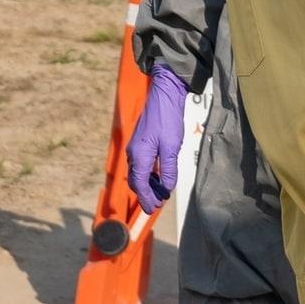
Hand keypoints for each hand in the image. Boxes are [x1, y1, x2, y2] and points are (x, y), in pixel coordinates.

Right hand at [126, 65, 187, 213]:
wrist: (164, 96)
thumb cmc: (167, 119)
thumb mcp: (171, 146)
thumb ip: (168, 169)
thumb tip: (167, 187)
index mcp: (139, 155)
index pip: (140, 184)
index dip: (147, 198)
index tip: (154, 208)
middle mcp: (133, 152)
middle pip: (136, 180)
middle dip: (145, 194)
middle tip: (157, 204)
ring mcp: (135, 147)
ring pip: (138, 172)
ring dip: (147, 184)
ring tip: (160, 193)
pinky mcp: (140, 142)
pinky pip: (140, 164)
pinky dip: (147, 174)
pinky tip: (158, 176)